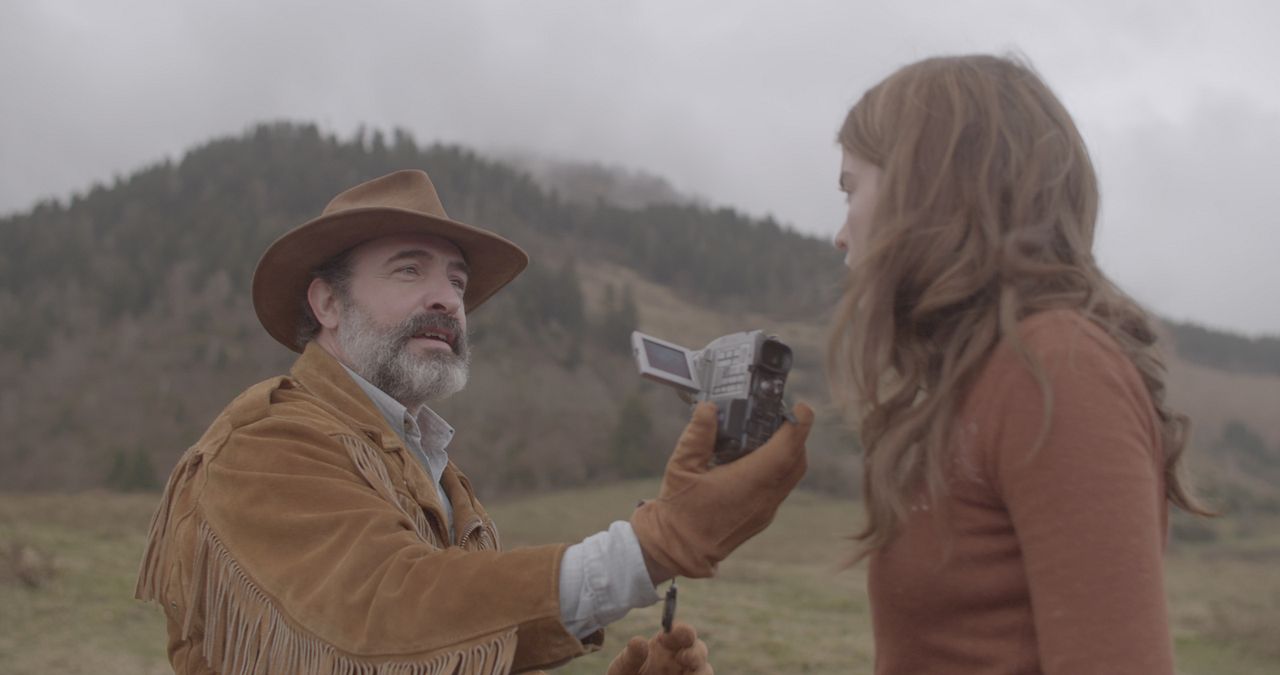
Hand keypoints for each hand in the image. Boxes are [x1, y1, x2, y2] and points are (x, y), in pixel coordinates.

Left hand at [605, 621, 712, 674]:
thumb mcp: (623, 667)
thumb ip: (631, 656)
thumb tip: (638, 641)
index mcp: (667, 643)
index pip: (682, 632)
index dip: (682, 630)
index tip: (673, 632)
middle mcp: (681, 658)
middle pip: (699, 650)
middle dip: (695, 652)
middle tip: (684, 657)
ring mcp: (687, 674)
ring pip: (704, 670)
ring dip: (701, 672)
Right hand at [630, 402, 812, 578]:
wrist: (679, 549)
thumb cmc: (679, 508)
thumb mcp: (681, 466)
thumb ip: (698, 435)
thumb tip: (710, 408)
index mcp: (748, 483)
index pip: (786, 450)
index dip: (798, 426)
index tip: (802, 408)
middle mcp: (764, 498)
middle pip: (796, 460)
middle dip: (796, 435)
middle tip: (783, 414)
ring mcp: (766, 510)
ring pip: (792, 475)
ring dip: (790, 452)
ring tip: (771, 432)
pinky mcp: (763, 517)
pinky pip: (782, 487)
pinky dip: (780, 467)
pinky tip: (758, 458)